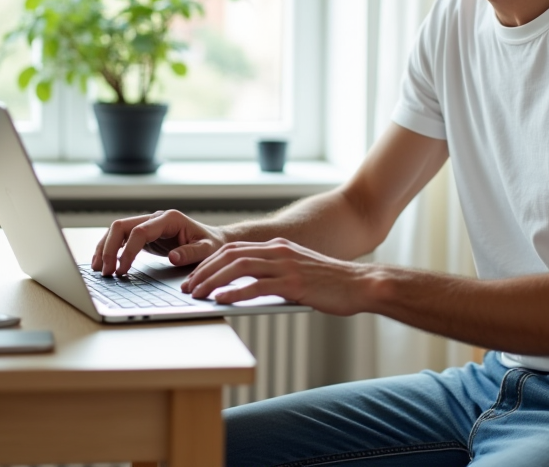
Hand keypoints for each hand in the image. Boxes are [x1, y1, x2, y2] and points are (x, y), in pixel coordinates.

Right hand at [91, 210, 225, 274]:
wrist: (214, 240)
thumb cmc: (211, 244)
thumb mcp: (207, 250)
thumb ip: (191, 253)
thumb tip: (173, 258)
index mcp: (170, 219)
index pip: (140, 230)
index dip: (128, 250)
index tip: (122, 269)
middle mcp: (156, 218)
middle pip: (122, 226)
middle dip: (109, 248)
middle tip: (105, 270)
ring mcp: (148, 225)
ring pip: (117, 230)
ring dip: (105, 248)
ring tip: (98, 268)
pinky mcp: (144, 234)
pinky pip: (122, 238)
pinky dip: (110, 249)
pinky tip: (104, 263)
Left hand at [182, 238, 374, 315]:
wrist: (360, 284)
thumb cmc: (331, 283)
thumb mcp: (298, 271)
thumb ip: (275, 274)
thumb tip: (246, 289)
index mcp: (278, 247)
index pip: (234, 249)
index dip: (210, 262)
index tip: (194, 276)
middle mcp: (279, 251)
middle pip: (230, 255)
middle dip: (204, 271)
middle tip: (188, 287)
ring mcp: (286, 266)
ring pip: (239, 268)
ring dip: (213, 281)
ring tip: (198, 295)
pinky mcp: (294, 284)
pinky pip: (257, 286)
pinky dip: (235, 293)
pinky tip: (222, 301)